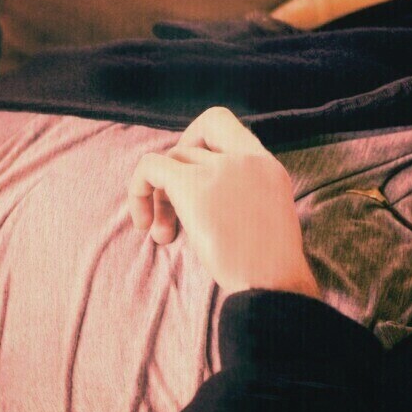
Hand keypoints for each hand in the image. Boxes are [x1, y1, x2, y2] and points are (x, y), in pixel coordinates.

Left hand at [127, 107, 318, 297]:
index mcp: (266, 165)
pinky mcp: (194, 186)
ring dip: (159, 196)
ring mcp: (221, 169)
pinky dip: (138, 191)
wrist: (273, 287)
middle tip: (170, 203)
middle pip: (191, 145)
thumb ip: (242, 197)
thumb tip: (203, 202)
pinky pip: (150, 167)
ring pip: (172, 158)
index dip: (195, 142)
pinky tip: (143, 225)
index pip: (223, 125)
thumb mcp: (265, 219)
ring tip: (162, 235)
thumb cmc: (269, 271)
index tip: (192, 177)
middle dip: (174, 171)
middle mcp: (246, 158)